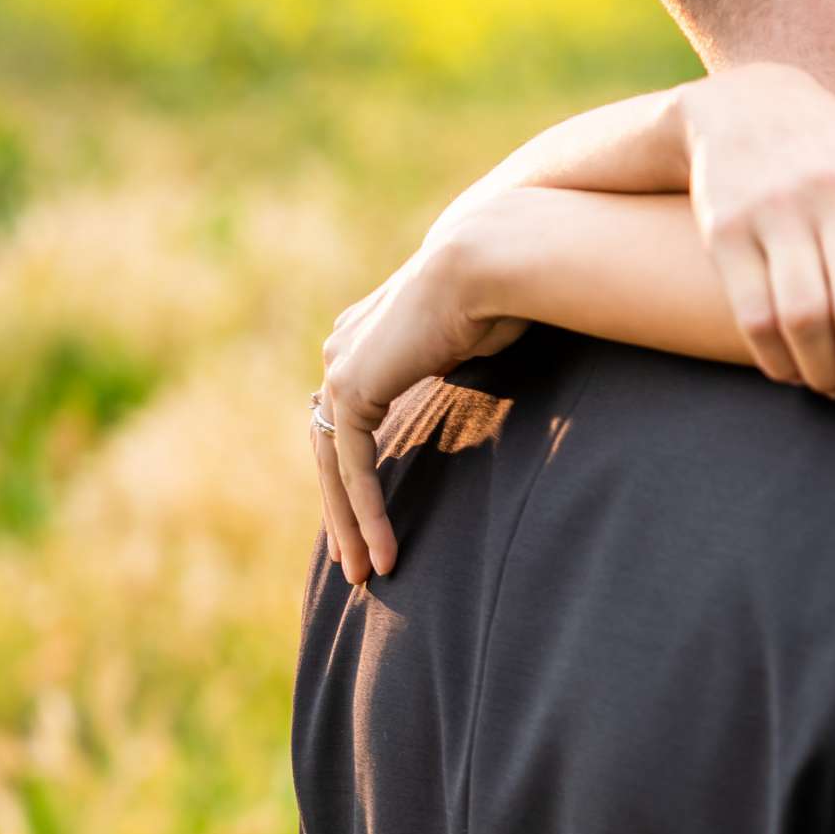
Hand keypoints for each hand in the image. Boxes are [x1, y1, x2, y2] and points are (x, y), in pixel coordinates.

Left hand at [313, 222, 528, 583]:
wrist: (491, 261)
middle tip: (359, 565)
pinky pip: (352, 467)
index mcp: (364, 338)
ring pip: (334, 466)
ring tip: (369, 572)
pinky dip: (367, 511)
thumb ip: (453, 364)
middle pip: (330, 449)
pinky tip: (385, 549)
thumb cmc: (504, 293)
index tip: (373, 518)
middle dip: (343, 511)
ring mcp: (340, 368)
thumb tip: (467, 374)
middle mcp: (341, 350)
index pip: (349, 421)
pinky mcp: (352, 389)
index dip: (357, 475)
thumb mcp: (472, 342)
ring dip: (350, 524)